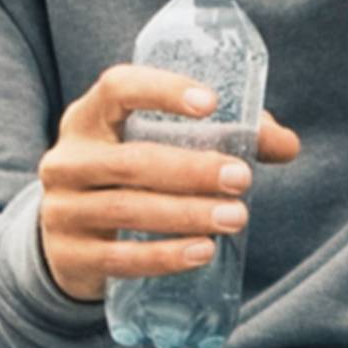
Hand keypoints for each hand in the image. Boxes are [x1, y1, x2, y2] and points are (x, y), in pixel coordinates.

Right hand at [34, 67, 303, 304]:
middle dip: (191, 170)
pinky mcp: (69, 256)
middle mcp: (68, 160)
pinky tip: (202, 252)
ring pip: (126, 209)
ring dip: (187, 214)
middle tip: (241, 178)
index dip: (162, 91)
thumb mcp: (165, 151)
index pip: (117, 89)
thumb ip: (228, 139)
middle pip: (129, 160)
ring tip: (236, 217)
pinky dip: (163, 256)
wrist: (76, 244)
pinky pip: (118, 258)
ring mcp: (61, 209)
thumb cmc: (136, 181)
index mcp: (90, 120)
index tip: (212, 104)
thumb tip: (285, 145)